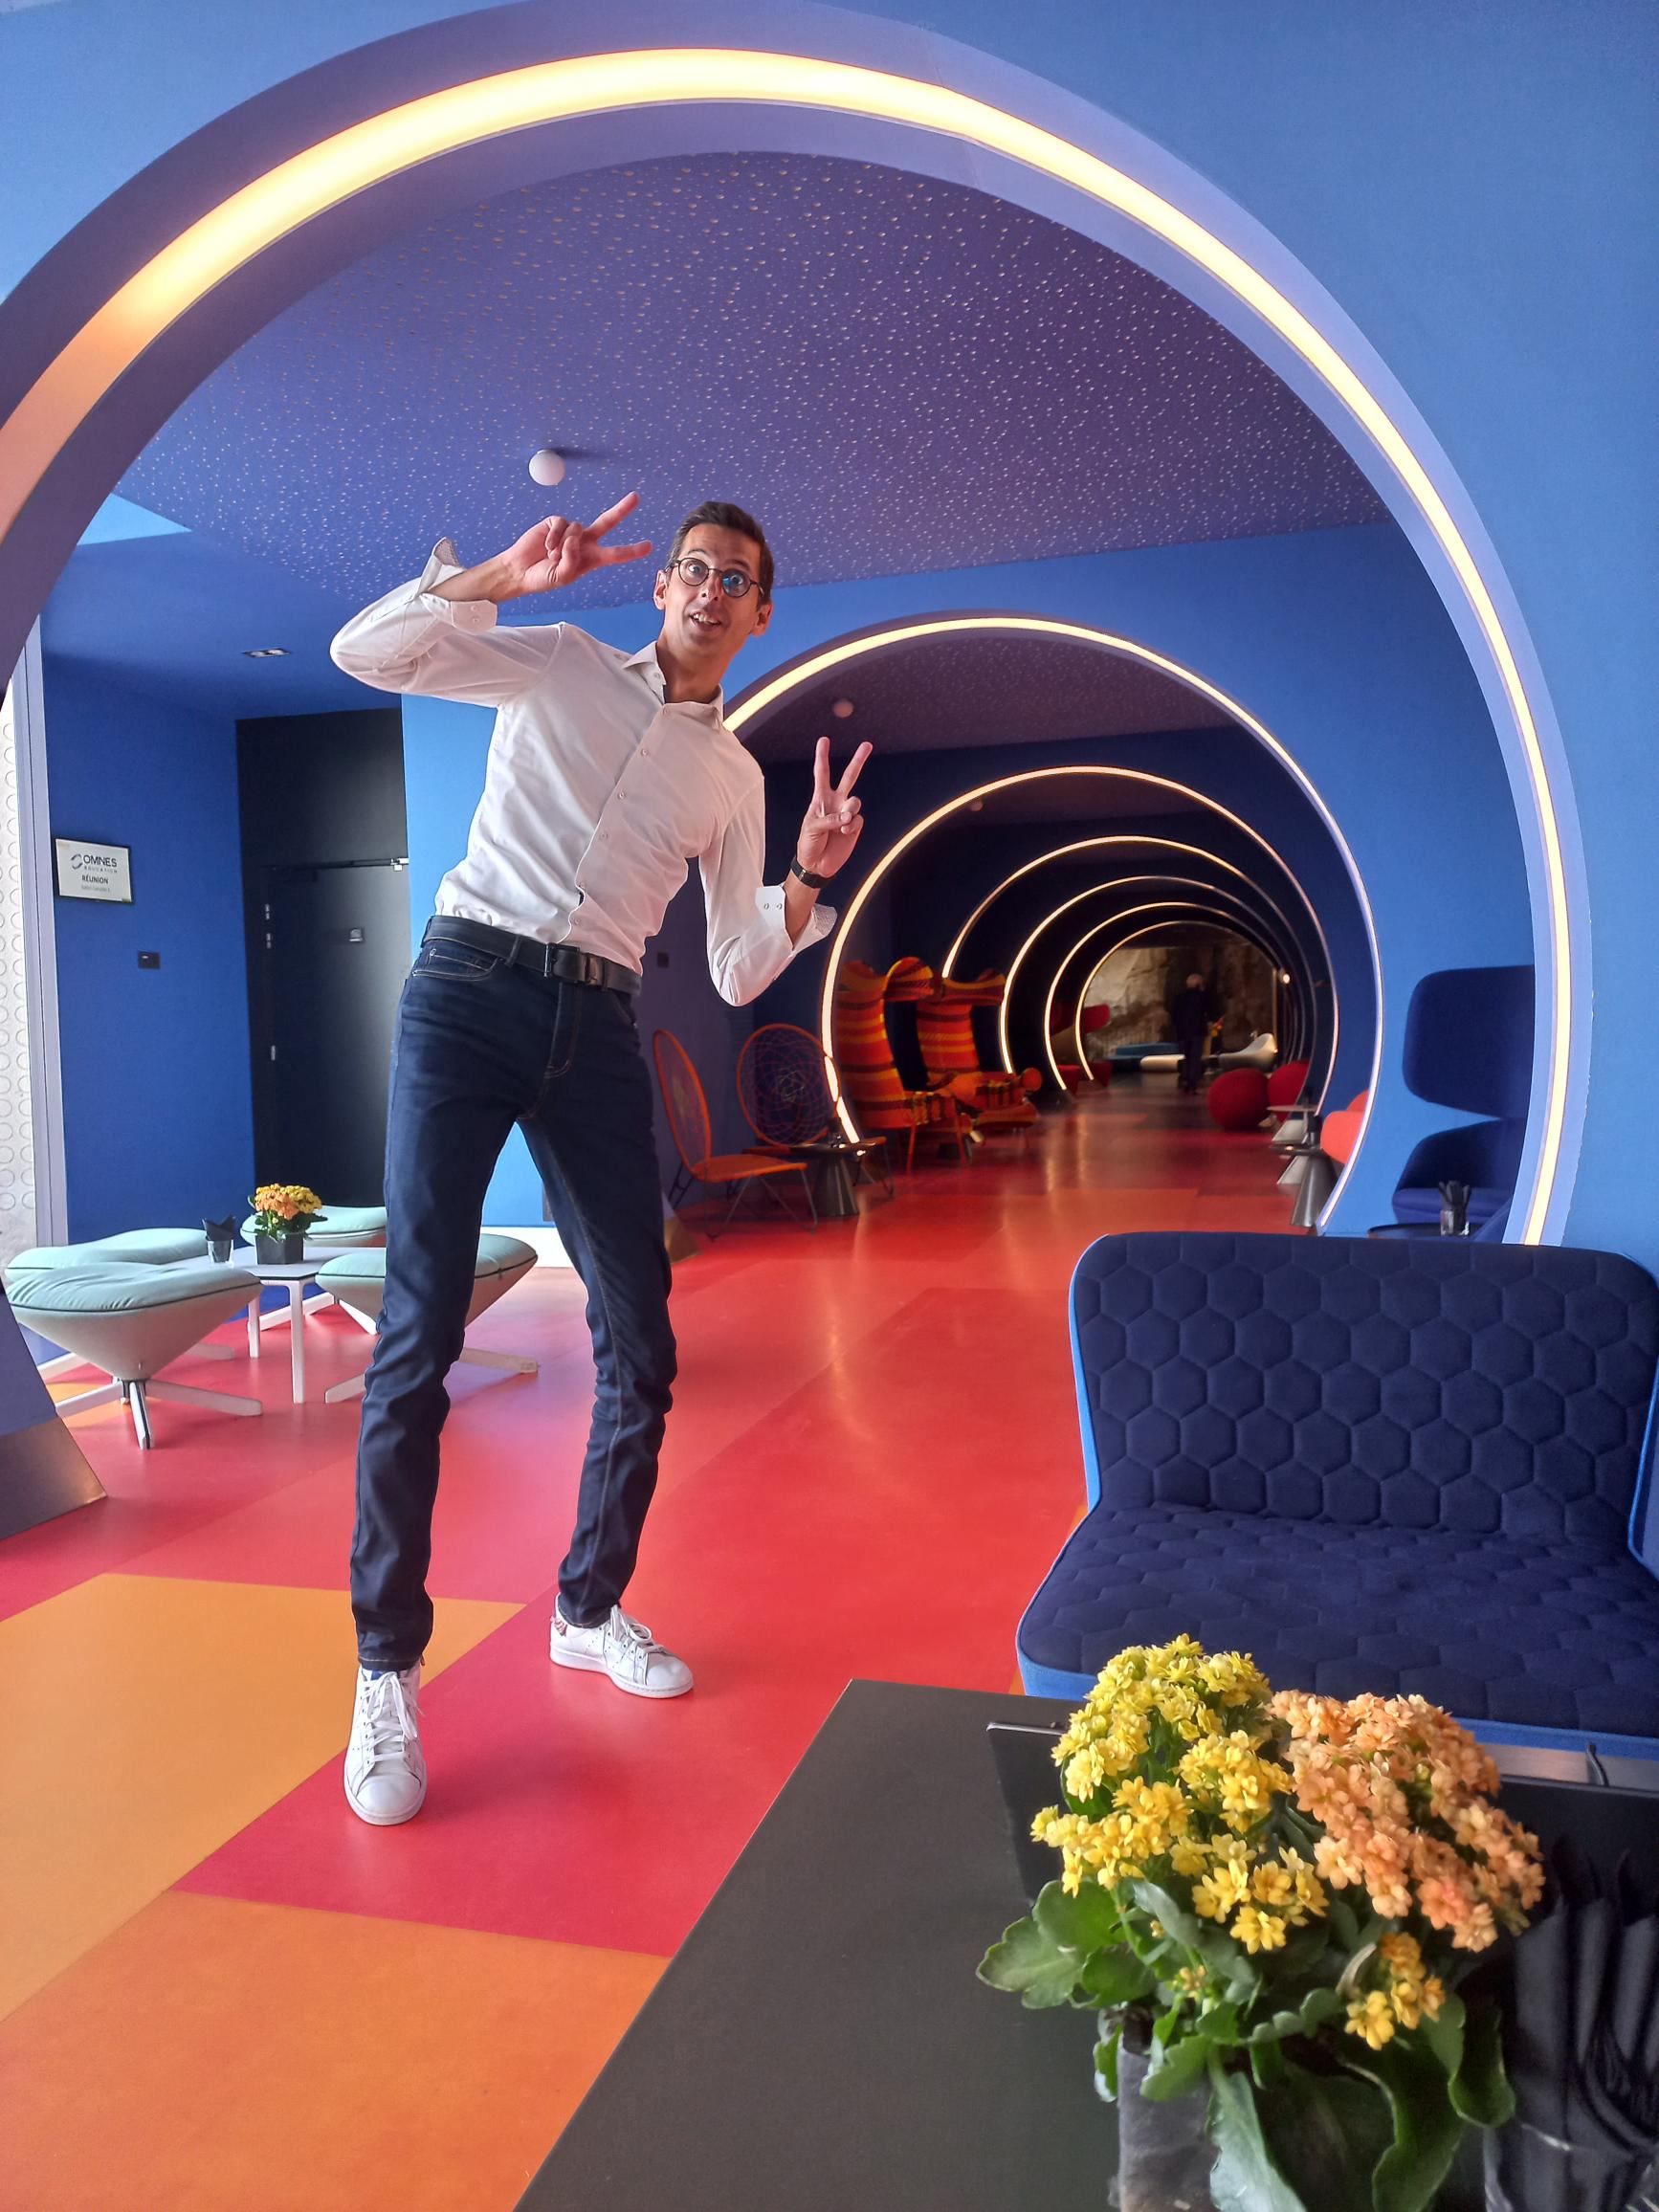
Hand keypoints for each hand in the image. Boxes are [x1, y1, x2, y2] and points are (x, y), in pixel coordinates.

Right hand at [503, 492, 652, 596]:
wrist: (520, 570)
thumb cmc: (543, 577)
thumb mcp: (563, 577)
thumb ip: (572, 560)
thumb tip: (574, 539)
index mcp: (591, 559)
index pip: (615, 554)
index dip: (631, 551)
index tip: (649, 547)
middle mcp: (584, 542)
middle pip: (606, 523)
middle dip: (621, 510)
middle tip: (635, 497)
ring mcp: (570, 531)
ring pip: (577, 529)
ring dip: (564, 546)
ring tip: (552, 556)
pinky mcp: (555, 522)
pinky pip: (561, 524)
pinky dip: (554, 537)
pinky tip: (546, 546)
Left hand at [795, 738, 871, 881]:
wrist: (816, 865)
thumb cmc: (808, 843)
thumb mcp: (811, 827)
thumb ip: (829, 819)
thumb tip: (847, 816)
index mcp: (820, 798)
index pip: (822, 773)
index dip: (822, 757)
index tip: (824, 740)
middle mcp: (835, 802)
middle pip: (849, 777)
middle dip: (858, 760)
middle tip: (867, 744)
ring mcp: (846, 813)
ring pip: (855, 801)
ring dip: (849, 810)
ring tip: (841, 824)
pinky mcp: (855, 826)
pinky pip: (858, 819)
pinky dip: (851, 825)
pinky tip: (844, 833)